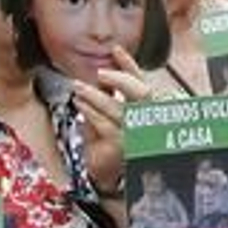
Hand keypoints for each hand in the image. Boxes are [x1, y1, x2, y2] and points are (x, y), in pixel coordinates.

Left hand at [74, 48, 152, 196]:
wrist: (114, 178)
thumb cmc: (112, 144)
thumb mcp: (114, 117)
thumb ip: (112, 98)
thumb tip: (102, 74)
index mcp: (149, 113)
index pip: (143, 83)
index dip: (130, 65)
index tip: (115, 50)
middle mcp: (148, 122)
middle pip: (141, 93)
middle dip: (121, 78)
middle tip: (100, 72)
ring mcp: (136, 135)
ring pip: (117, 108)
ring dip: (96, 95)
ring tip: (78, 86)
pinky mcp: (121, 146)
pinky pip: (104, 124)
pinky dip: (90, 112)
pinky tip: (80, 104)